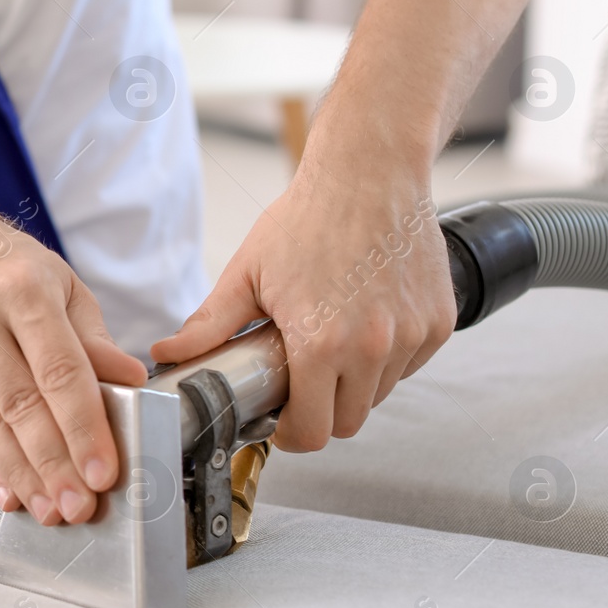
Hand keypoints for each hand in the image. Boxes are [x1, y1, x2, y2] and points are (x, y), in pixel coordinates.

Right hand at [0, 210, 146, 523]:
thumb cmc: (5, 266)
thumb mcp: (59, 284)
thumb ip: (93, 339)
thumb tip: (132, 382)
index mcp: (22, 290)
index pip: (60, 371)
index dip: (84, 427)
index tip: (104, 472)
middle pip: (21, 406)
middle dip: (55, 465)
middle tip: (81, 508)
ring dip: (23, 476)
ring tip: (52, 511)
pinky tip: (12, 493)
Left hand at [151, 164, 455, 451]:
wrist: (370, 173)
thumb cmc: (309, 216)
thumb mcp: (247, 273)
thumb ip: (209, 324)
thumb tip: (168, 352)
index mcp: (322, 343)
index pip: (312, 432)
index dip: (292, 434)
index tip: (282, 421)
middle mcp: (374, 347)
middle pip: (348, 423)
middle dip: (321, 413)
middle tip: (301, 382)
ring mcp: (412, 336)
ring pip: (380, 395)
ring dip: (355, 384)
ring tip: (332, 341)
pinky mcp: (440, 322)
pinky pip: (409, 365)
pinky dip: (388, 358)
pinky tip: (364, 322)